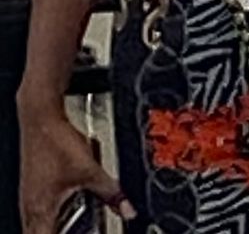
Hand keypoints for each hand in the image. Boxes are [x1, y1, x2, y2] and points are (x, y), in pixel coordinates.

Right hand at [18, 106, 133, 233]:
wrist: (41, 119)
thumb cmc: (56, 142)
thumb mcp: (90, 170)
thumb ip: (110, 191)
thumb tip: (127, 209)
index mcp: (40, 211)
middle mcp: (30, 208)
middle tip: (80, 230)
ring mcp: (29, 198)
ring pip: (38, 224)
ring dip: (56, 227)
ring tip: (75, 225)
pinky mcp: (34, 187)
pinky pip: (40, 210)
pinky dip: (54, 214)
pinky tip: (66, 207)